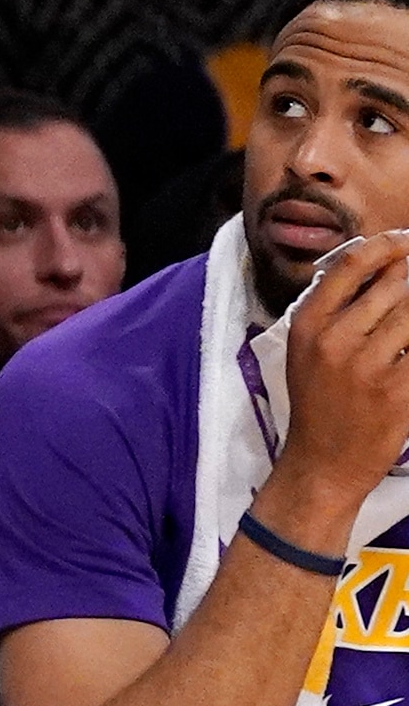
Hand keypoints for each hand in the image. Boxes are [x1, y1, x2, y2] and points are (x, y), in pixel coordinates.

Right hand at [268, 230, 408, 539]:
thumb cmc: (318, 404)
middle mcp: (336, 340)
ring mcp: (370, 366)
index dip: (387, 246)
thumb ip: (337, 310)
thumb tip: (382, 268)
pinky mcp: (400, 390)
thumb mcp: (307, 352)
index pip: (351, 265)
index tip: (405, 242)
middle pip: (395, 284)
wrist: (322, 464)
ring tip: (406, 327)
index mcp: (309, 326)